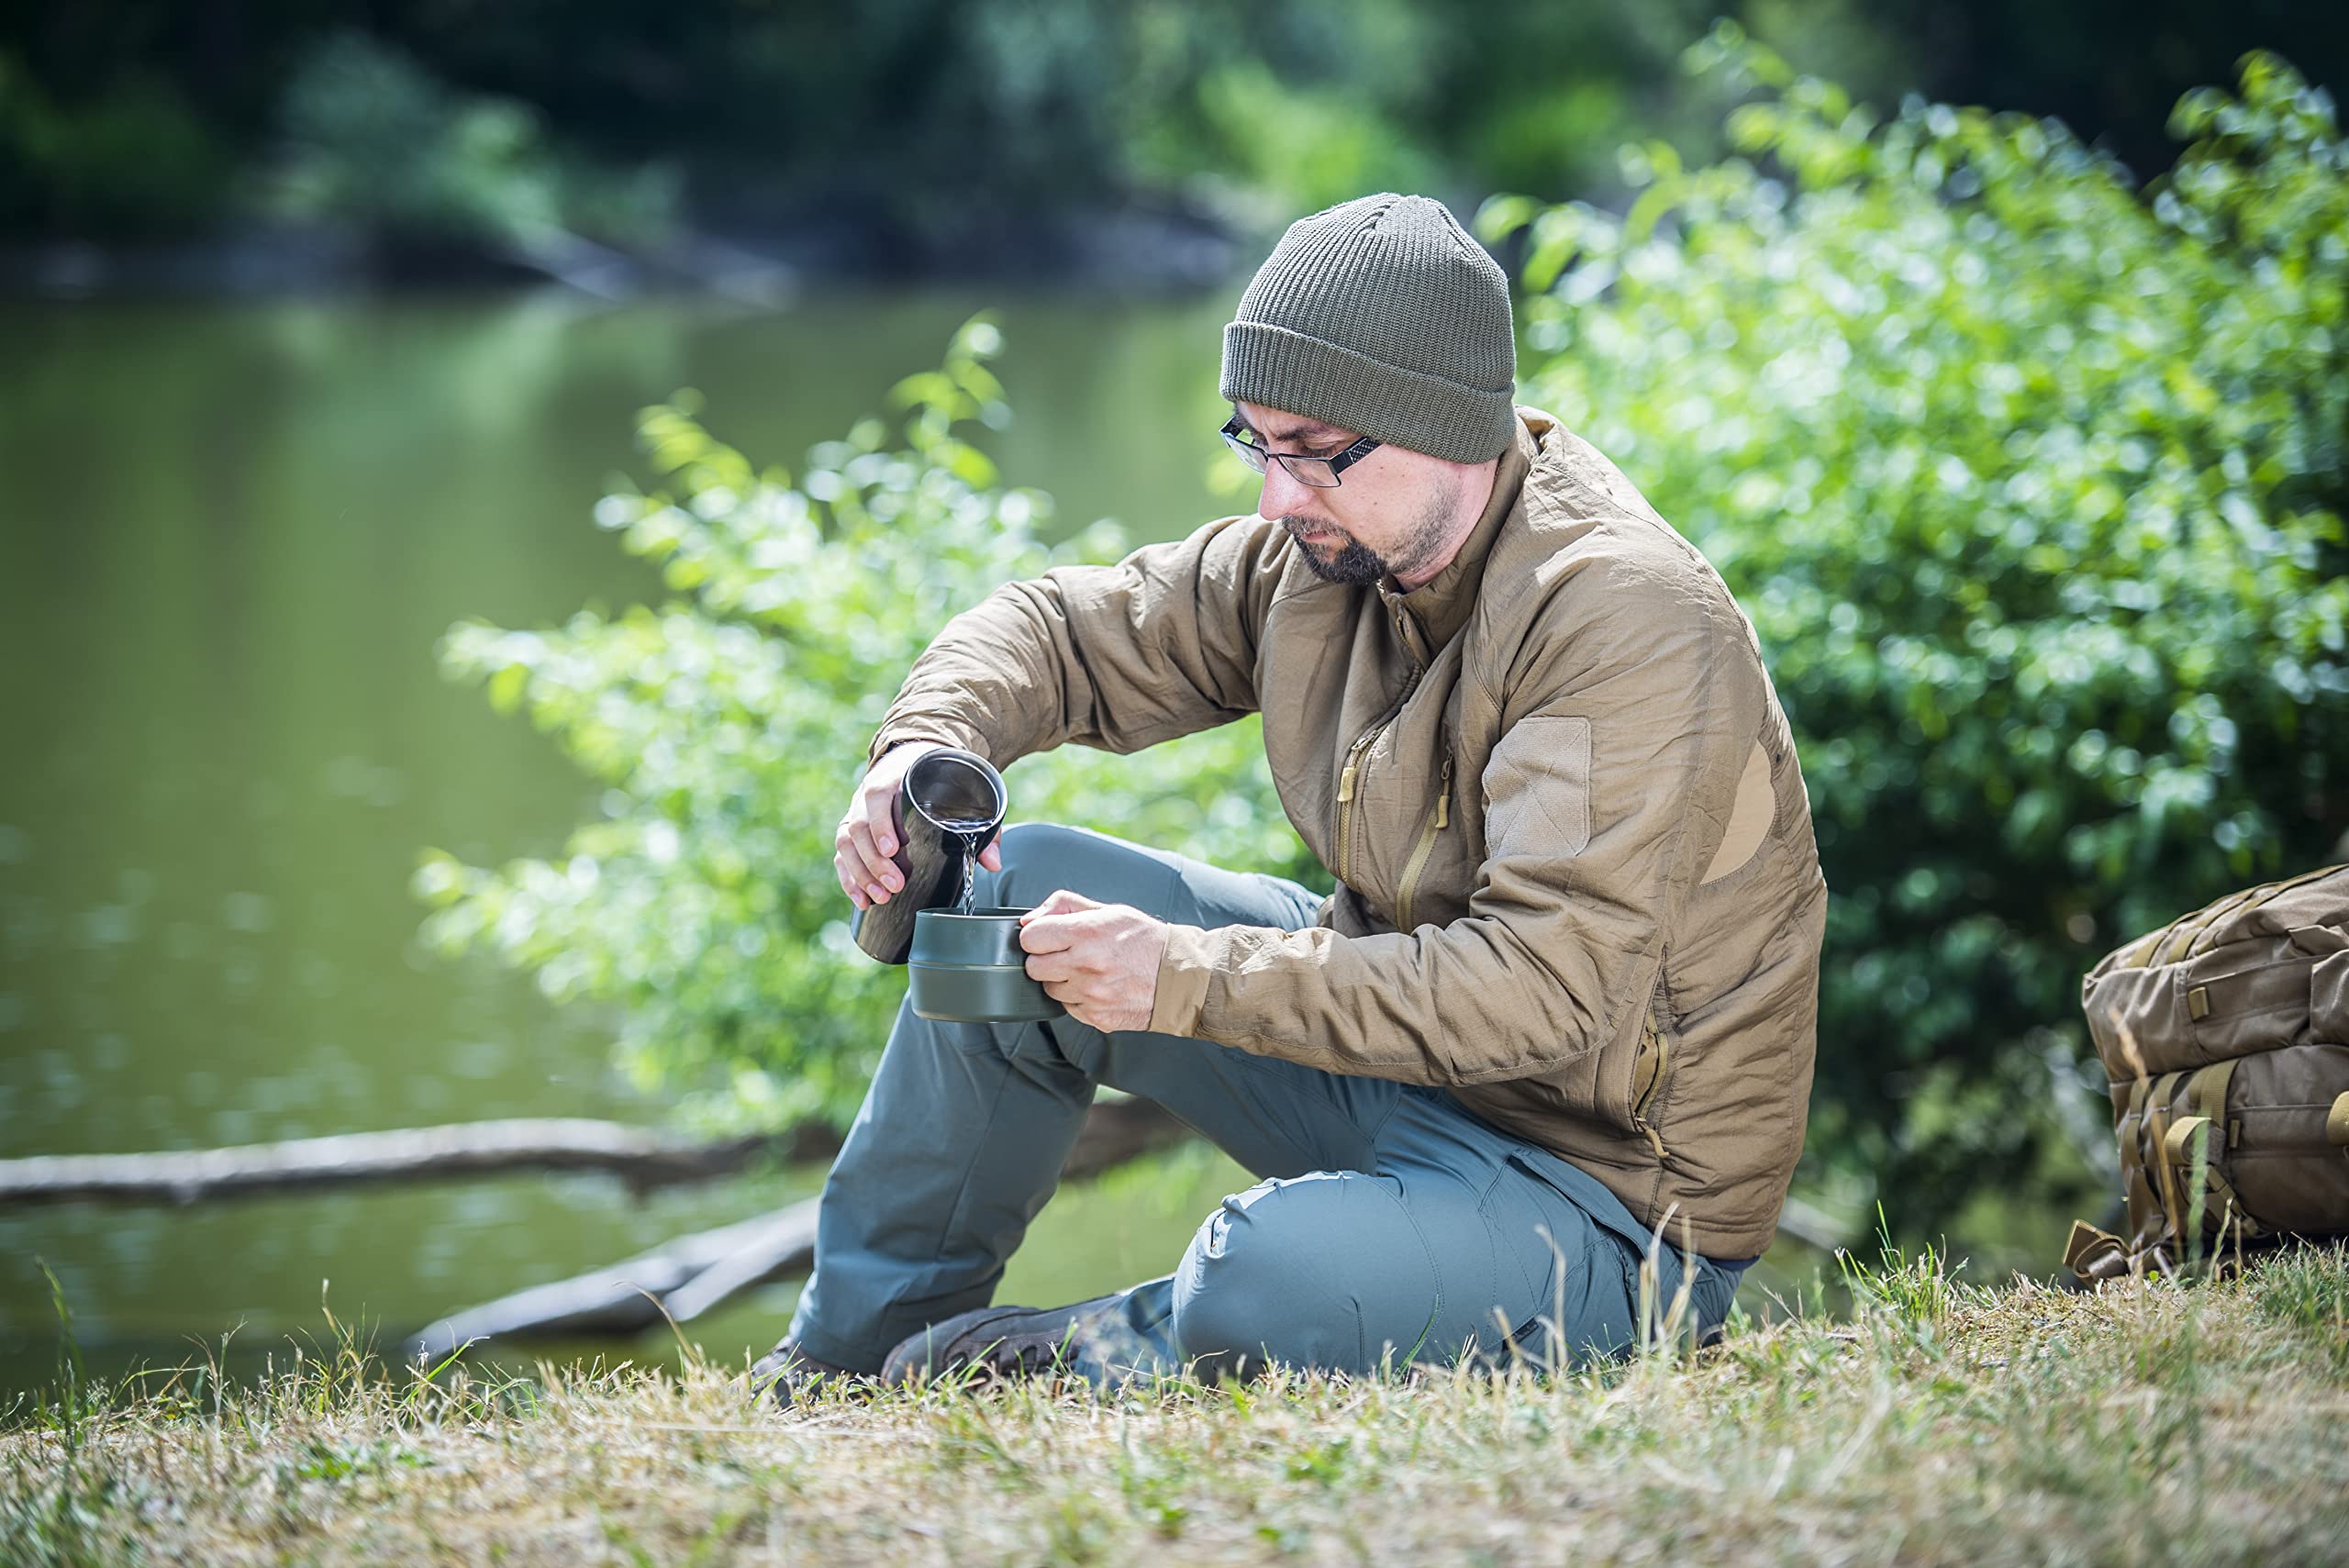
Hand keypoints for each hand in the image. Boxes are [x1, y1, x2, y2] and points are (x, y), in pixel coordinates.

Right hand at [838, 741, 1002, 911]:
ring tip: (881, 897)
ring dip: (861, 874)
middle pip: (858, 826)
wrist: (915, 760)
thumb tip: (992, 863)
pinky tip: (862, 900)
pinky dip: (850, 879)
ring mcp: (857, 813)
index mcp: (892, 778)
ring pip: (846, 843)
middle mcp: (868, 795)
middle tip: (894, 885)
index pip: (876, 797)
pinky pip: (843, 855)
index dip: (881, 824)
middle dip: (874, 861)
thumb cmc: (939, 780)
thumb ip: (979, 827)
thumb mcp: (961, 792)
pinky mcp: (853, 831)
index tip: (893, 850)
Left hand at [1018, 889, 1168, 1033]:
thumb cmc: (1144, 940)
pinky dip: (1078, 998)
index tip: (1049, 936)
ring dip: (1061, 980)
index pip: (1030, 938)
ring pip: (1049, 989)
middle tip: (1066, 954)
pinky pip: (1068, 1007)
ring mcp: (1091, 995)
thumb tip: (1029, 919)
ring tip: (1087, 971)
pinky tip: (1098, 987)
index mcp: (1087, 933)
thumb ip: (1064, 906)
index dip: (1037, 936)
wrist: (1180, 977)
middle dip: (1044, 959)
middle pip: (1033, 967)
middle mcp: (1086, 965)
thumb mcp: (1109, 911)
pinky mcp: (1097, 1017)